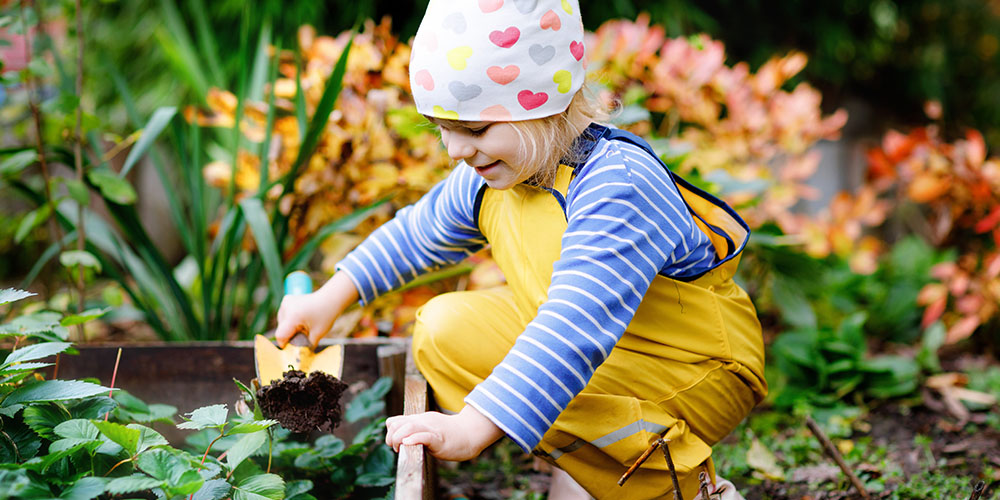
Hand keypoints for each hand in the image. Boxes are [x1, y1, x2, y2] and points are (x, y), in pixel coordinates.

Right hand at [274, 272, 358, 346]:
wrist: (331, 299)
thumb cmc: (326, 315)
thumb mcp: (317, 334)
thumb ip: (306, 346)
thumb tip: (300, 358)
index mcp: (292, 316)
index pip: (281, 336)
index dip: (286, 344)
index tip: (294, 348)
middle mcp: (286, 308)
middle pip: (281, 330)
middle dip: (290, 336)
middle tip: (304, 335)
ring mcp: (285, 302)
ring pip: (282, 323)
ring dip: (290, 328)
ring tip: (304, 326)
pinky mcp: (287, 300)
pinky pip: (284, 316)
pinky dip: (290, 320)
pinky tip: (301, 319)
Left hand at [385, 406, 504, 460]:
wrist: (470, 434)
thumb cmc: (449, 435)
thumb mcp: (429, 429)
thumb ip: (415, 431)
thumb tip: (401, 440)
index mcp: (419, 420)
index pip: (394, 421)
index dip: (390, 433)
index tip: (394, 444)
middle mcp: (423, 422)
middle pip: (398, 423)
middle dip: (391, 437)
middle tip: (397, 448)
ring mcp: (431, 429)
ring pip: (409, 427)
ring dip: (399, 438)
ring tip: (401, 447)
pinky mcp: (440, 439)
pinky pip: (425, 436)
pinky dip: (414, 439)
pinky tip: (408, 443)